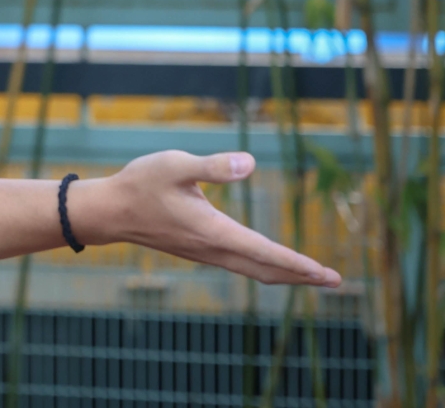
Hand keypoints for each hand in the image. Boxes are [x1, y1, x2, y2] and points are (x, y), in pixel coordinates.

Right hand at [75, 150, 342, 286]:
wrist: (109, 211)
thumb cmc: (140, 184)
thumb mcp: (175, 165)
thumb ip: (212, 165)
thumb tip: (249, 163)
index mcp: (213, 230)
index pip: (264, 252)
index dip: (298, 263)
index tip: (326, 274)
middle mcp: (212, 248)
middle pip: (265, 270)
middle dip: (301, 276)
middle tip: (335, 281)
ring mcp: (205, 253)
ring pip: (253, 271)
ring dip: (284, 274)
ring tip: (312, 275)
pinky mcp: (198, 250)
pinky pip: (240, 265)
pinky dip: (264, 268)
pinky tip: (268, 263)